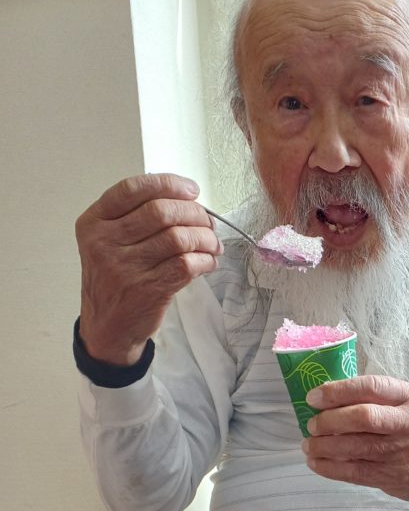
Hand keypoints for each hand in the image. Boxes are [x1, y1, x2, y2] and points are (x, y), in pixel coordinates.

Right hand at [76, 173, 220, 364]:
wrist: (108, 326)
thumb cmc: (115, 279)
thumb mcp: (107, 243)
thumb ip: (135, 217)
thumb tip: (188, 201)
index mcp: (94, 223)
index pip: (132, 190)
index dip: (168, 184)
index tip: (192, 190)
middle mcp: (105, 243)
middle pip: (161, 211)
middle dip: (194, 213)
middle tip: (208, 222)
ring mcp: (125, 268)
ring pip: (178, 238)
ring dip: (205, 238)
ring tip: (212, 244)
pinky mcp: (148, 290)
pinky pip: (187, 265)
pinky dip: (205, 260)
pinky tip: (208, 262)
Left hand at [302, 375, 408, 507]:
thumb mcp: (406, 402)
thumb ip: (375, 397)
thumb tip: (325, 399)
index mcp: (408, 398)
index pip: (371, 387)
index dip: (338, 391)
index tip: (314, 397)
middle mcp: (406, 423)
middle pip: (363, 418)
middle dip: (329, 420)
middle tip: (312, 424)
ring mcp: (400, 452)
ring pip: (356, 448)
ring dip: (324, 446)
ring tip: (308, 444)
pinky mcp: (392, 477)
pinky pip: (355, 472)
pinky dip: (330, 468)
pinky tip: (316, 462)